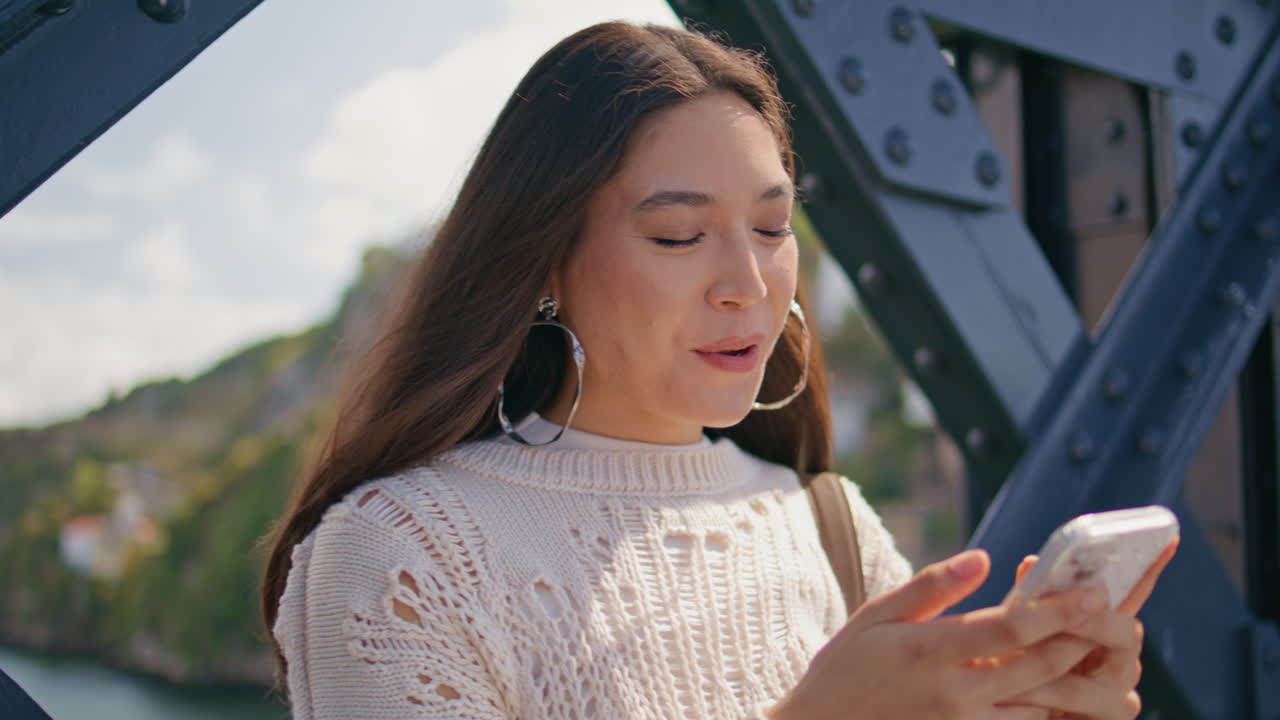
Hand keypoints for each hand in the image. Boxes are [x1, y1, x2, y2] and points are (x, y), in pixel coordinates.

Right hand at [767, 549, 1114, 719]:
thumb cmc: (844, 667)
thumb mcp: (876, 615)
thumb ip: (931, 587)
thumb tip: (983, 558)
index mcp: (929, 650)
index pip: (1008, 628)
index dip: (1056, 610)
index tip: (1090, 592)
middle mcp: (952, 692)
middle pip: (1036, 667)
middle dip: (1078, 640)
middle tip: (1106, 616)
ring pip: (1038, 705)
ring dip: (1071, 680)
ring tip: (1094, 653)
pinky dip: (1044, 710)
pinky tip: (1055, 690)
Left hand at [996, 537, 1179, 718]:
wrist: (1013, 716)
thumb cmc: (1019, 673)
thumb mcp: (1022, 631)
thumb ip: (1032, 603)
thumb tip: (1031, 562)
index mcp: (1104, 628)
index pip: (1131, 593)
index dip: (1150, 568)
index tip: (1168, 537)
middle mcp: (1121, 659)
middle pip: (1125, 631)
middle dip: (1091, 620)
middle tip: (1065, 614)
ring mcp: (1120, 694)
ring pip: (1098, 670)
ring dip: (1049, 665)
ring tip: (1007, 659)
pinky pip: (1080, 704)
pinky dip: (1040, 695)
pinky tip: (1011, 692)